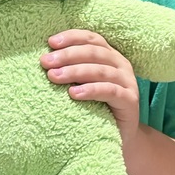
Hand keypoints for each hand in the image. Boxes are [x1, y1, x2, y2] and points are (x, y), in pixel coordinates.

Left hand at [40, 29, 140, 146]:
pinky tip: (74, 94)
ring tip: (54, 77)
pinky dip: (91, 90)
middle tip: (46, 62)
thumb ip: (71, 69)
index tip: (50, 43)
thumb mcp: (82, 84)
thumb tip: (45, 59)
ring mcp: (127, 82)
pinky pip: (110, 91)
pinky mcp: (130, 101)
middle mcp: (120, 65)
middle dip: (67, 55)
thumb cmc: (96, 106)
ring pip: (100, 71)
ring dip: (75, 72)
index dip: (71, 37)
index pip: (91, 38)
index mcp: (109, 55)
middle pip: (94, 52)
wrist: (120, 136)